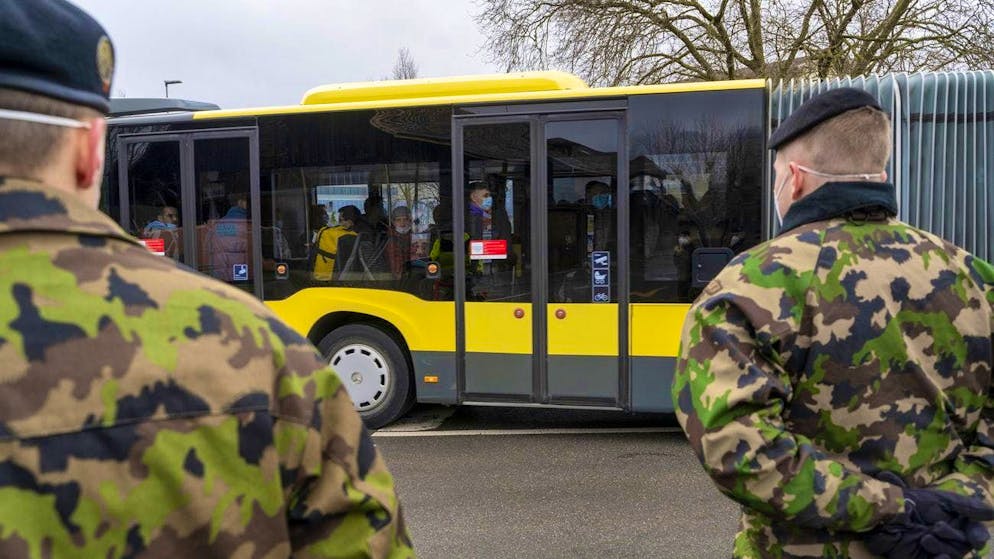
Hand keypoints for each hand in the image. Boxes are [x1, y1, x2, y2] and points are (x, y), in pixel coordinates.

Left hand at [862, 472, 992, 557]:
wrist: (884, 513)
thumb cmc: (910, 502)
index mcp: (955, 522)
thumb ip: (967, 506)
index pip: (975, 534)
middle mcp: (948, 537)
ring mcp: (935, 550)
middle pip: (964, 545)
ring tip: (925, 537)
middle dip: (953, 537)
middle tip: (936, 528)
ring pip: (952, 555)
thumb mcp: (940, 499)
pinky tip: (937, 557)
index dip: (978, 536)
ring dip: (942, 547)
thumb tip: (993, 512)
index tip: (975, 538)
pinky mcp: (921, 558)